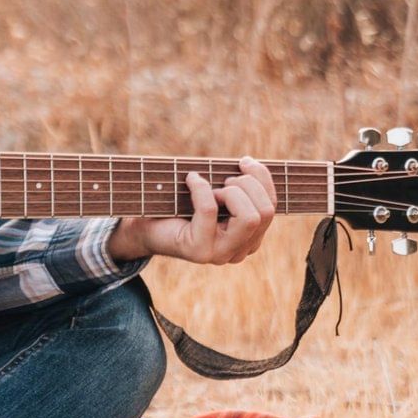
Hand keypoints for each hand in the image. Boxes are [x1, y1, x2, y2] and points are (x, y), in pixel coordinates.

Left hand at [107, 156, 275, 264]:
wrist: (146, 226)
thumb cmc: (181, 204)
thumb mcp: (216, 191)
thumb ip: (238, 184)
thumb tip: (250, 164)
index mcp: (250, 238)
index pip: (272, 206)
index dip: (262, 178)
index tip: (243, 162)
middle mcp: (240, 251)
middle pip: (265, 212)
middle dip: (247, 184)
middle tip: (223, 179)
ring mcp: (221, 254)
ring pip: (249, 216)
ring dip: (231, 191)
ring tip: (212, 187)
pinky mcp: (200, 251)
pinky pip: (210, 210)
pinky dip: (201, 187)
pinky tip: (190, 180)